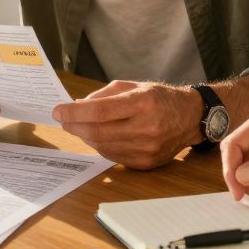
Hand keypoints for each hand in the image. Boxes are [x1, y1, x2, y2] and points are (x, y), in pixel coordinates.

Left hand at [53, 80, 202, 169]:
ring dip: (85, 137)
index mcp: (143, 102)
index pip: (100, 110)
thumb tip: (77, 106)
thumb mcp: (134, 86)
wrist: (190, 118)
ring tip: (79, 127)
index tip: (58, 111)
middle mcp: (146, 126)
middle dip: (74, 126)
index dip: (75, 113)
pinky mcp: (146, 162)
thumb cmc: (160, 98)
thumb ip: (104, 95)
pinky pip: (113, 156)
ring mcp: (147, 147)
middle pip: (98, 131)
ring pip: (103, 146)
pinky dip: (100, 146)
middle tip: (64, 121)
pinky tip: (98, 137)